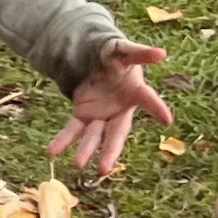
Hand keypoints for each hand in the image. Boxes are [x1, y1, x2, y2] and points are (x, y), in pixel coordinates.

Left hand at [47, 41, 171, 176]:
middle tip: (104, 168)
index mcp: (134, 92)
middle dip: (110, 150)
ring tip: (77, 164)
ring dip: (86, 150)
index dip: (157, 108)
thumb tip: (162, 53)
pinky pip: (73, 130)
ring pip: (94, 136)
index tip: (167, 120)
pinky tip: (51, 152)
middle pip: (116, 132)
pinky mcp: (84, 115)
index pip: (147, 100)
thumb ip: (141, 53)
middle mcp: (119, 110)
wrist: (97, 60)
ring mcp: (101, 115)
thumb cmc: (116, 57)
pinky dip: (62, 141)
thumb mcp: (125, 50)